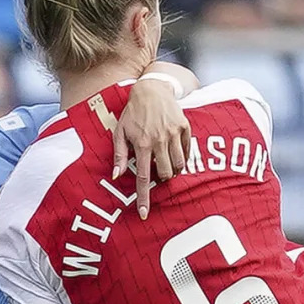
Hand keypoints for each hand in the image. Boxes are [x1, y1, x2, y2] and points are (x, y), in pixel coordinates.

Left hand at [113, 74, 190, 216]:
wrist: (151, 90)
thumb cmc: (132, 113)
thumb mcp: (120, 132)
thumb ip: (119, 155)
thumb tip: (116, 176)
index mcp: (142, 143)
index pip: (144, 177)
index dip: (144, 197)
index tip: (144, 213)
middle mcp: (160, 140)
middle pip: (166, 174)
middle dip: (162, 179)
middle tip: (156, 171)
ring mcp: (174, 134)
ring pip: (179, 165)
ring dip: (173, 170)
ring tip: (165, 162)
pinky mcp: (185, 127)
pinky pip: (187, 152)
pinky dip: (181, 157)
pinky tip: (173, 152)